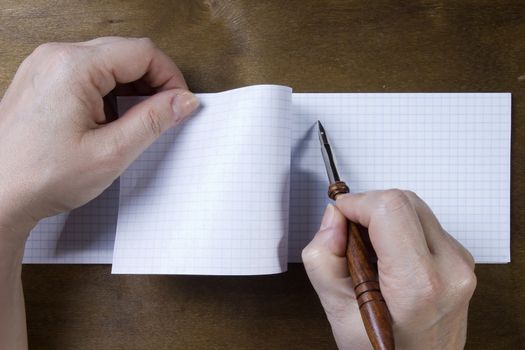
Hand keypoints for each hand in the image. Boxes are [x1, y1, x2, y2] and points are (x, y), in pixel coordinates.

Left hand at [0, 37, 198, 236]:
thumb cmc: (41, 176)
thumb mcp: (111, 152)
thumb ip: (153, 121)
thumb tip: (184, 101)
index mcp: (73, 67)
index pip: (142, 52)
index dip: (170, 77)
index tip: (180, 105)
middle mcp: (56, 57)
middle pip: (126, 52)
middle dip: (154, 81)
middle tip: (166, 113)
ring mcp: (46, 66)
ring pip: (109, 61)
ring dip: (133, 86)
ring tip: (139, 120)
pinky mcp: (43, 79)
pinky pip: (89, 72)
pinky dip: (110, 91)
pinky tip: (113, 118)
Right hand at [302, 190, 475, 348]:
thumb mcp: (336, 311)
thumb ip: (323, 256)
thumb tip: (333, 217)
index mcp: (419, 284)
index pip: (390, 208)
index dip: (357, 203)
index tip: (340, 215)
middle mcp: (450, 268)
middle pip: (403, 200)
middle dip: (368, 208)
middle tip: (351, 237)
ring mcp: (460, 262)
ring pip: (413, 207)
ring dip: (383, 218)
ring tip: (370, 253)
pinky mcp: (461, 257)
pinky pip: (424, 222)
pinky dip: (399, 228)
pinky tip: (388, 257)